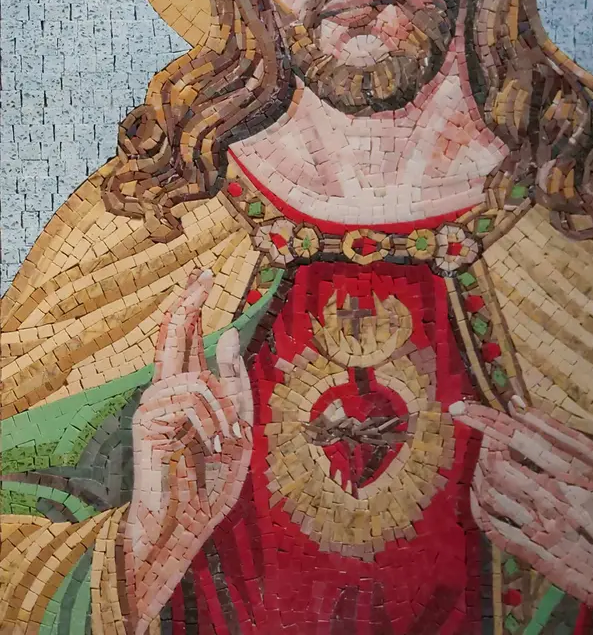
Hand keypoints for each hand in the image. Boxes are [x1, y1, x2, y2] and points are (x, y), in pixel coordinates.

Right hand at [124, 269, 252, 633]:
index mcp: (193, 390)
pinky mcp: (145, 420)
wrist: (187, 527)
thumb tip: (226, 333)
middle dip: (189, 302)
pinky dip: (212, 422)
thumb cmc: (212, 484)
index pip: (190, 339)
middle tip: (202, 272)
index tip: (202, 274)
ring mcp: (154, 404)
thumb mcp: (239, 427)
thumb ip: (234, 383)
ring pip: (199, 379)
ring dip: (225, 411)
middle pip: (173, 334)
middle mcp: (170, 391)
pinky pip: (190, 399)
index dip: (194, 305)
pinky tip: (213, 446)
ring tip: (228, 443)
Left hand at [451, 398, 592, 626]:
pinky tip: (482, 489)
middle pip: (497, 462)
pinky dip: (478, 502)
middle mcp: (557, 500)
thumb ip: (562, 435)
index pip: (518, 436)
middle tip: (483, 431)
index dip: (485, 419)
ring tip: (487, 457)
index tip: (460, 407)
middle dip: (482, 441)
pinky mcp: (533, 555)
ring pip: (490, 490)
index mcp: (576, 472)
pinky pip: (491, 524)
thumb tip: (518, 405)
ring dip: (479, 468)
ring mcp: (541, 529)